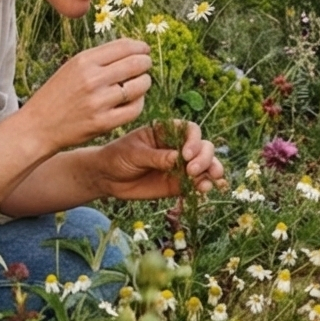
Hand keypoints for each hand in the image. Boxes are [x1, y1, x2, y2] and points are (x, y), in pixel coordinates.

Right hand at [22, 38, 152, 154]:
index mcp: (84, 61)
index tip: (144, 50)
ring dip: (144, 82)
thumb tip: (131, 49)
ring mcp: (99, 102)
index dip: (140, 47)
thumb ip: (99, 59)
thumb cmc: (57, 95)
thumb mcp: (72, 68)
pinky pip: (134, 109)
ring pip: (139, 86)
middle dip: (145, 63)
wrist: (39, 125)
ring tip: (141, 83)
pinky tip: (134, 100)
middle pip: (135, 64)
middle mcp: (92, 79)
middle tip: (146, 65)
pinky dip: (139, 102)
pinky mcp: (103, 122)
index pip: (124, 46)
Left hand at [95, 119, 225, 199]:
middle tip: (192, 171)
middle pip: (202, 147)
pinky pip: (196, 183)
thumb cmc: (117, 157)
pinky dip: (204, 185)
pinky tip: (204, 190)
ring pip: (205, 165)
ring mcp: (180, 166)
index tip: (185, 154)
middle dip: (203, 158)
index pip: (190, 130)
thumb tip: (178, 159)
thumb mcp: (134, 153)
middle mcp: (177, 146)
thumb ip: (155, 157)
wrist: (107, 178)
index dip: (193, 140)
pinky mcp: (178, 184)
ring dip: (211, 170)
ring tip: (210, 180)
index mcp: (166, 131)